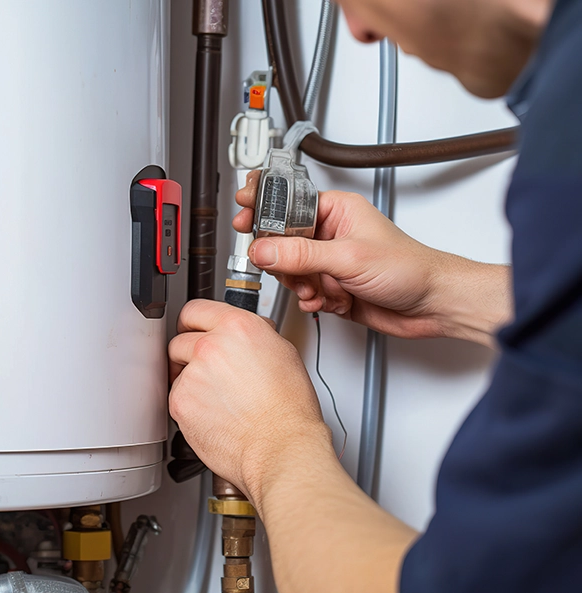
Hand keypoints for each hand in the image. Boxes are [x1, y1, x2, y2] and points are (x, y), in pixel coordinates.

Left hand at [168, 300, 332, 503]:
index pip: (195, 309)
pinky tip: (212, 412)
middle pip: (180, 339)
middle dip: (189, 353)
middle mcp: (211, 345)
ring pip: (176, 370)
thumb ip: (252, 336)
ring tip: (217, 397)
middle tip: (207, 370)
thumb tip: (240, 335)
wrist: (280, 447)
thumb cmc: (288, 409)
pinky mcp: (180, 402)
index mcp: (237, 326)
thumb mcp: (281, 353)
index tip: (192, 329)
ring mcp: (192, 374)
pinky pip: (176, 396)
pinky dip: (188, 404)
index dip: (193, 322)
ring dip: (189, 379)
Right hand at [234, 171, 511, 344]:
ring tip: (323, 289)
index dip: (264, 208)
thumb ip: (301, 255)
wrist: (433, 305)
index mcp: (337, 210)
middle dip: (286, 262)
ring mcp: (329, 262)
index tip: (244, 214)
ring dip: (303, 285)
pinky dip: (313, 301)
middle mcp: (330, 234)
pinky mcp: (331, 287)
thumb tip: (264, 250)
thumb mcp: (349, 257)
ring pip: (290, 271)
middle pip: (282, 242)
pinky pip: (303, 292)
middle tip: (294, 269)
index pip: (288, 203)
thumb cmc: (411, 268)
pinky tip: (330, 301)